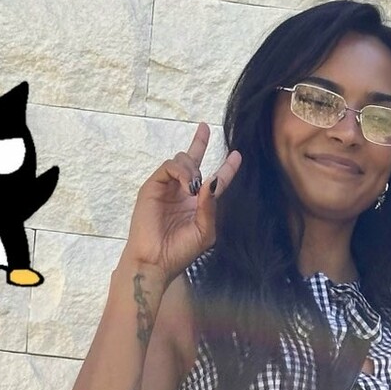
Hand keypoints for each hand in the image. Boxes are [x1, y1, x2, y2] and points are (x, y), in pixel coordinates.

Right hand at [123, 123, 242, 284]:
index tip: (237, 154)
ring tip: (193, 188)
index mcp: (198, 204)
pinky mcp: (153, 186)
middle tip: (205, 128)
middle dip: (200, 143)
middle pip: (194, 161)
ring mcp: (167, 188)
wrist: (155, 261)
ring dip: (192, 168)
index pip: (215, 180)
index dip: (227, 167)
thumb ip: (210, 207)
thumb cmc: (180, 252)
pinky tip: (188, 186)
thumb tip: (211, 181)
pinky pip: (169, 167)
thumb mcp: (204, 231)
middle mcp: (183, 193)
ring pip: (182, 160)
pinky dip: (181, 171)